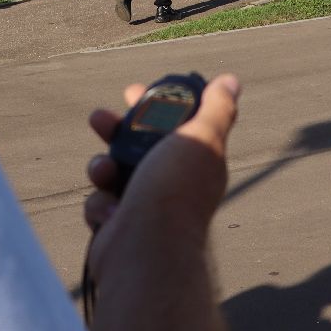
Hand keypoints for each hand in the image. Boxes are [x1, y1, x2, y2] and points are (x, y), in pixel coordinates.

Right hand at [84, 75, 238, 231]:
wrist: (146, 249)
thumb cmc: (175, 191)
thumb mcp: (201, 138)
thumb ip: (217, 108)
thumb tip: (231, 81)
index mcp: (193, 159)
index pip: (173, 124)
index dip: (153, 105)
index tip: (133, 92)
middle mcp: (171, 182)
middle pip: (137, 145)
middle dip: (114, 130)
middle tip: (100, 119)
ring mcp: (144, 205)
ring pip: (113, 172)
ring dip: (102, 166)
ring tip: (103, 171)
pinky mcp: (119, 225)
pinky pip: (101, 203)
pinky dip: (100, 204)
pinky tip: (109, 212)